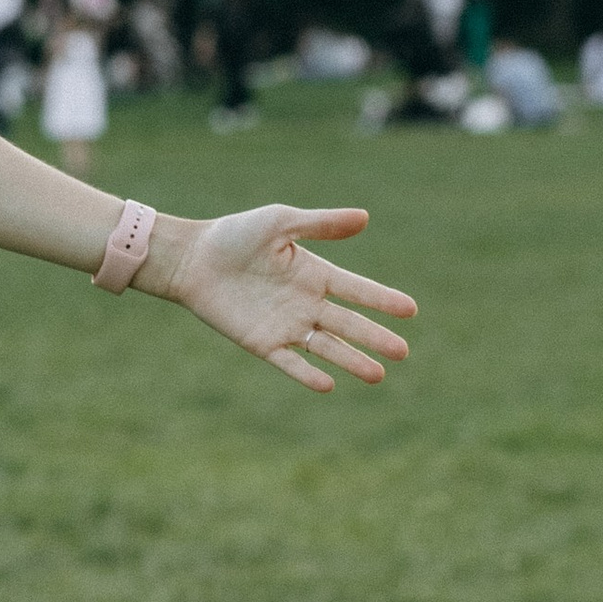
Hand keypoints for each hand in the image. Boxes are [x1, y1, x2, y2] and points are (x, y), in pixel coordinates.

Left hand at [163, 203, 415, 392]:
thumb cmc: (235, 235)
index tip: (411, 310)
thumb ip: (320, 224)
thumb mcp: (280, 223)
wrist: (192, 259)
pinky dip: (307, 374)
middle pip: (348, 324)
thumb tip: (365, 217)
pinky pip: (289, 362)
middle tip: (403, 352)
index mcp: (314, 274)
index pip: (357, 290)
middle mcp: (306, 303)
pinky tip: (328, 384)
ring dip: (351, 360)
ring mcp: (285, 325)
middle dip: (375, 337)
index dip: (382, 299)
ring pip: (326, 347)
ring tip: (378, 375)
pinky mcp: (261, 342)